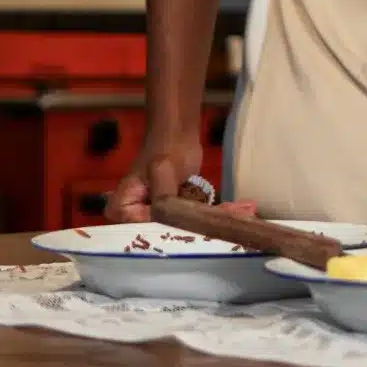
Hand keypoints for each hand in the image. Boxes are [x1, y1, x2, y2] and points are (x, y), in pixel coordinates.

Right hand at [107, 133, 257, 222]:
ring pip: (186, 225)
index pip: (146, 232)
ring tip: (245, 214)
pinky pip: (195, 218)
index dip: (174, 233)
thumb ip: (164, 199)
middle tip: (233, 226)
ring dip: (216, 221)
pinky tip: (242, 209)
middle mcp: (134, 220)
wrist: (177, 133)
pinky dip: (216, 213)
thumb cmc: (164, 148)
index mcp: (121, 212)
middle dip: (201, 229)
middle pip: (168, 231)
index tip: (204, 233)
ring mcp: (157, 216)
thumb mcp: (162, 171)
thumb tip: (171, 222)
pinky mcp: (176, 211)